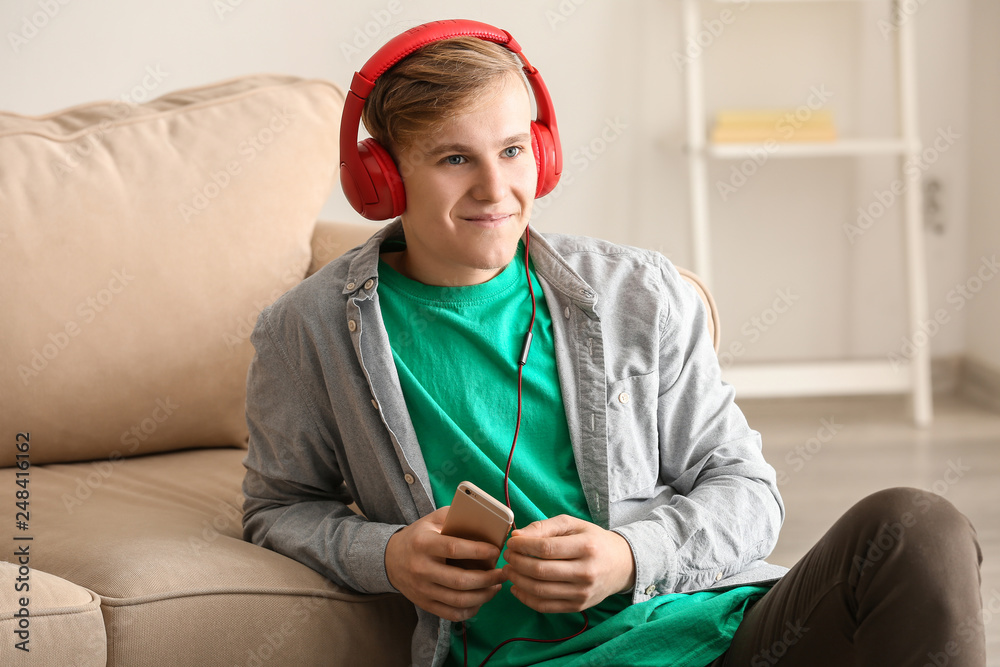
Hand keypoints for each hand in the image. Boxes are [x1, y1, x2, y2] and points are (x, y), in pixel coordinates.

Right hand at [384, 507, 505, 621]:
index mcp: (424, 543)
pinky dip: (470, 610)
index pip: (454, 549)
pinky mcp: (424, 603)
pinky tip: (480, 599)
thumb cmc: (419, 536)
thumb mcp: (432, 520)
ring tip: (496, 586)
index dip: (478, 551)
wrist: (390, 559)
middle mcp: (422, 568)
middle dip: (487, 579)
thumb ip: (456, 517)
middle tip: (503, 573)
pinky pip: (451, 614)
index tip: (496, 551)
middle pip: (459, 580)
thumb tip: (486, 521)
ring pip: (458, 600)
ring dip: (483, 596)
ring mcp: (422, 589)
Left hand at [503, 515, 635, 613]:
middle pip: (540, 571)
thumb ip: (544, 527)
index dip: (522, 546)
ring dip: (517, 581)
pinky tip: (517, 587)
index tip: (511, 542)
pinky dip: (526, 598)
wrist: (622, 565)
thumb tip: (517, 536)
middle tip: (507, 556)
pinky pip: (545, 606)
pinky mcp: (578, 607)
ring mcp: (582, 593)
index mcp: (586, 547)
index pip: (545, 548)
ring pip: (540, 591)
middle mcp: (586, 572)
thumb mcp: (573, 525)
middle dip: (517, 562)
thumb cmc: (593, 540)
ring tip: (509, 570)